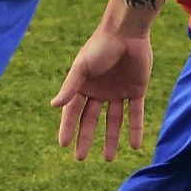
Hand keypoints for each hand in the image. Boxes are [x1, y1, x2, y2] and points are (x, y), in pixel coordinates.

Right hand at [50, 28, 152, 161]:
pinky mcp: (136, 90)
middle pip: (91, 120)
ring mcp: (118, 92)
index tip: (64, 145)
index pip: (72, 112)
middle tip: (81, 158)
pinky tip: (135, 145)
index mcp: (83, 86)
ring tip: (109, 159)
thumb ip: (70, 87)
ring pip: (113, 121)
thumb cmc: (101, 46)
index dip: (67, 128)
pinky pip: (135, 113)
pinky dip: (135, 129)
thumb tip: (54, 105)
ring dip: (112, 139)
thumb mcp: (82, 67)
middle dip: (86, 139)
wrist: (127, 31)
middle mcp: (99, 91)